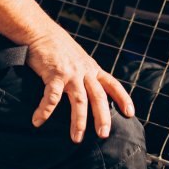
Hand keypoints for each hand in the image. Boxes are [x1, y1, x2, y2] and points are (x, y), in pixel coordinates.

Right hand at [25, 27, 134, 142]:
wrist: (40, 31)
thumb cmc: (58, 47)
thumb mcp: (78, 58)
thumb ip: (86, 73)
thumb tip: (91, 89)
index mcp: (92, 68)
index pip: (112, 84)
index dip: (122, 98)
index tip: (130, 113)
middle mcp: (84, 71)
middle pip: (98, 97)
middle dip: (102, 117)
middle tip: (103, 135)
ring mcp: (70, 73)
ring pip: (79, 100)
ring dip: (78, 121)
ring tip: (76, 138)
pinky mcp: (54, 74)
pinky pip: (51, 96)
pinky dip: (44, 110)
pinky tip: (38, 121)